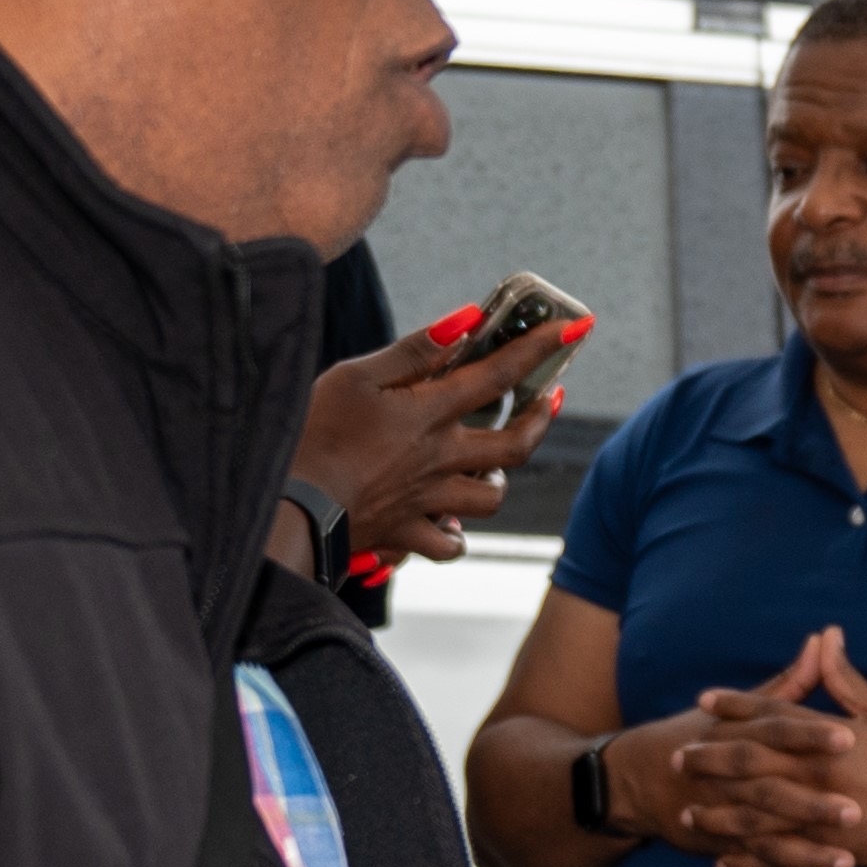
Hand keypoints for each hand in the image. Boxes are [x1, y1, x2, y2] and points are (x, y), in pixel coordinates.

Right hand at [291, 315, 579, 566]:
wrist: (290, 506)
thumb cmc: (315, 433)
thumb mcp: (357, 375)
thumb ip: (415, 350)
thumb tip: (467, 320)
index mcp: (430, 414)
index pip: (501, 375)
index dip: (541, 349)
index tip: (576, 329)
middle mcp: (441, 459)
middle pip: (515, 445)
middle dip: (541, 418)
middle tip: (549, 399)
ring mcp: (428, 501)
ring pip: (490, 498)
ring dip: (498, 479)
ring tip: (491, 464)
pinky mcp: (406, 533)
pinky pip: (448, 545)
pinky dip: (455, 537)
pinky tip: (449, 522)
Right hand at [611, 639, 861, 866]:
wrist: (636, 778)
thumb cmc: (697, 736)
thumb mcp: (737, 709)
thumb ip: (787, 683)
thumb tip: (823, 640)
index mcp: (735, 736)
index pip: (774, 731)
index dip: (810, 733)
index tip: (849, 738)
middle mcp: (727, 778)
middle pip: (771, 790)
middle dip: (811, 803)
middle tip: (854, 810)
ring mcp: (723, 815)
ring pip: (767, 836)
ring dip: (807, 851)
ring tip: (848, 861)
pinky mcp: (722, 844)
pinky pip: (760, 862)